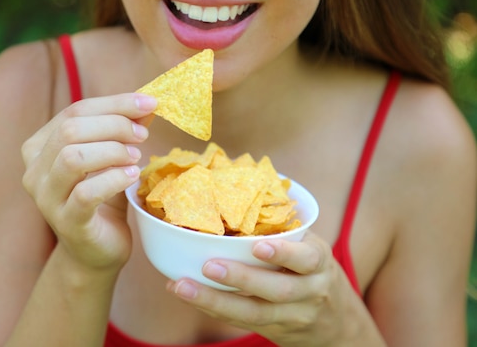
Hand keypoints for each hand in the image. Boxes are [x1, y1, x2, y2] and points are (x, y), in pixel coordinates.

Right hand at [21, 93, 156, 271]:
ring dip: (112, 151)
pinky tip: (132, 176)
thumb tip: (147, 103)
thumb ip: (123, 130)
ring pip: (72, 157)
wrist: (97, 251)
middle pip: (71, 130)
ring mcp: (46, 198)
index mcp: (40, 147)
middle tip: (142, 135)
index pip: (75, 111)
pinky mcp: (66, 221)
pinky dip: (114, 178)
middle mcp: (34, 170)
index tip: (150, 102)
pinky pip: (87, 193)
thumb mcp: (112, 157)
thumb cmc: (103, 198)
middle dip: (115, 125)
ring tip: (136, 157)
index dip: (115, 103)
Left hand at [166, 232, 362, 345]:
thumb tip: (234, 189)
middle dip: (241, 278)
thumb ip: (284, 231)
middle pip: (276, 289)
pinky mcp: (274, 331)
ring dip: (215, 300)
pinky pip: (242, 321)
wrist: (338, 324)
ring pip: (254, 312)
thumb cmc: (313, 270)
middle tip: (208, 265)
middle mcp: (310, 291)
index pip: (307, 258)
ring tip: (182, 286)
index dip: (284, 253)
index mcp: (319, 261)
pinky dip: (213, 308)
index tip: (257, 245)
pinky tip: (189, 296)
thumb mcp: (311, 247)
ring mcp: (293, 316)